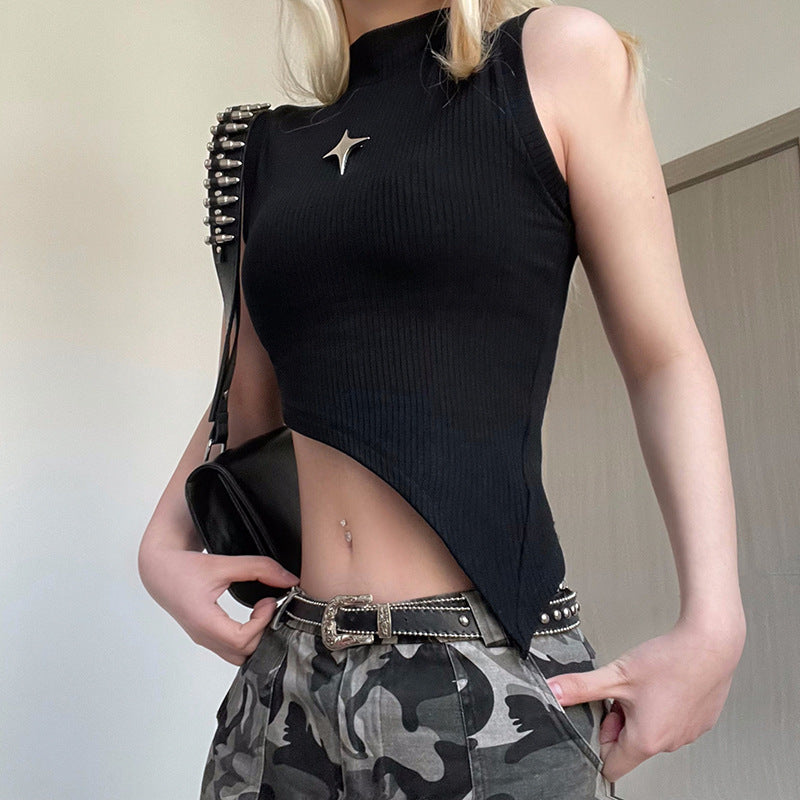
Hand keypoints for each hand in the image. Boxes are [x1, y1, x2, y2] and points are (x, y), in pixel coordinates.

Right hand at [139, 547, 299, 665]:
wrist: (159, 571)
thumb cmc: (184, 568)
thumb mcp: (224, 563)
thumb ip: (259, 568)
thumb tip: (290, 579)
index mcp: (203, 621)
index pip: (241, 640)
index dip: (262, 622)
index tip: (269, 601)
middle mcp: (203, 636)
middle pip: (243, 654)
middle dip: (264, 633)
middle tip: (270, 607)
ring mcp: (204, 640)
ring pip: (238, 656)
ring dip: (257, 638)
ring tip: (263, 612)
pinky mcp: (207, 637)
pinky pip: (232, 649)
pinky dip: (248, 638)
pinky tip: (255, 616)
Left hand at [544, 620, 745, 782]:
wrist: (710, 645)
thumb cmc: (669, 660)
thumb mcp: (617, 674)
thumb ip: (581, 687)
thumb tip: (552, 691)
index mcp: (646, 740)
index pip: (612, 766)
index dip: (600, 744)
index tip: (600, 720)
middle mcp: (669, 743)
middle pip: (630, 745)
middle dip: (618, 721)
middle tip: (621, 692)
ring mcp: (688, 734)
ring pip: (651, 732)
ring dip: (640, 713)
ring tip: (644, 684)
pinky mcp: (701, 722)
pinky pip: (672, 722)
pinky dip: (662, 706)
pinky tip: (662, 683)